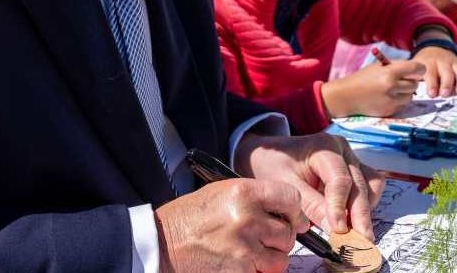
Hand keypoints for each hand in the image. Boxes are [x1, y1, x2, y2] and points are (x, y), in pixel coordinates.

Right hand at [156, 178, 308, 272]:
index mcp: (243, 192)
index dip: (294, 211)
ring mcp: (244, 249)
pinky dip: (255, 272)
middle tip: (263, 239)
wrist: (162, 244)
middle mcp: (248, 218)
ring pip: (280, 259)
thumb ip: (253, 198)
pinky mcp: (240, 272)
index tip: (293, 219)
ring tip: (250, 254)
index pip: (291, 198)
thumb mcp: (220, 193)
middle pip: (288, 233)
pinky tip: (239, 264)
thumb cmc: (188, 218)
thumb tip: (284, 211)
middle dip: (279, 239)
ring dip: (270, 259)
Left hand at [234, 133, 385, 240]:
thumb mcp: (285, 185)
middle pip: (359, 185)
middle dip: (359, 216)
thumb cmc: (274, 167)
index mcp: (324, 147)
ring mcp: (351, 159)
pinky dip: (365, 205)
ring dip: (364, 210)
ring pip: (370, 186)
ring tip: (352, 232)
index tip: (338, 231)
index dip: (339, 207)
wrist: (270, 156)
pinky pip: (371, 188)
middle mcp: (343, 150)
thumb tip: (335, 229)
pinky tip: (351, 220)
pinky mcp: (356, 171)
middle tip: (359, 242)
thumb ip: (310, 206)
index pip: (339, 179)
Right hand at [320, 60, 425, 118]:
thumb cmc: (361, 79)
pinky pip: (401, 105)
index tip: (417, 70)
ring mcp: (391, 101)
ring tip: (393, 89)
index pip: (416, 68)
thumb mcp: (377, 67)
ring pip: (410, 97)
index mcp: (389, 72)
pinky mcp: (389, 111)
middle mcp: (392, 87)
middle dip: (411, 82)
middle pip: (414, 84)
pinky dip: (397, 101)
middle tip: (402, 80)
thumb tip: (414, 69)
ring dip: (405, 93)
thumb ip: (395, 67)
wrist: (346, 97)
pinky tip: (386, 98)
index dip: (419, 69)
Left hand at [410, 46, 456, 97]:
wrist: (433, 49)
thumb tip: (404, 86)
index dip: (431, 83)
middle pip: (446, 72)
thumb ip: (410, 76)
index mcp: (428, 63)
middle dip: (446, 84)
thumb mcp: (414, 67)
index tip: (432, 94)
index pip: (430, 72)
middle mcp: (442, 62)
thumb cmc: (422, 65)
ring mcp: (454, 63)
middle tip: (445, 94)